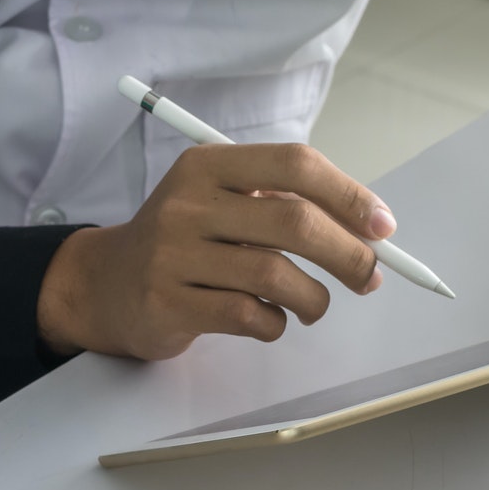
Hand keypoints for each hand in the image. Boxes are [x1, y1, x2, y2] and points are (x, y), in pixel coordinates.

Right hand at [36, 142, 390, 359]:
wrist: (106, 285)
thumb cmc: (185, 242)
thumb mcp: (222, 202)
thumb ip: (283, 205)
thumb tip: (369, 232)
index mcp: (209, 165)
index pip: (294, 165)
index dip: (348, 195)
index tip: (382, 227)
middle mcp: (188, 203)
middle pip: (294, 221)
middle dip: (348, 254)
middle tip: (371, 277)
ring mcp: (174, 255)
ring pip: (275, 276)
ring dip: (314, 299)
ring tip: (314, 306)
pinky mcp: (168, 303)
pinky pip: (248, 316)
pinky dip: (275, 324)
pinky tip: (270, 320)